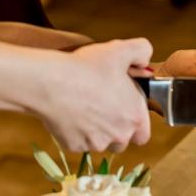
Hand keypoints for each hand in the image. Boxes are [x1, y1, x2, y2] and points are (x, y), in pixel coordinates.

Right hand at [39, 38, 152, 152]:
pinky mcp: (74, 146)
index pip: (143, 133)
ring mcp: (95, 144)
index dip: (135, 121)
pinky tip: (70, 113)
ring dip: (97, 132)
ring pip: (100, 143)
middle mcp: (119, 135)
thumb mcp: (120, 49)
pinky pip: (79, 142)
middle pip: (122, 140)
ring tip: (85, 108)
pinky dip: (76, 132)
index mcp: (135, 116)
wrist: (51, 82)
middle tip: (104, 108)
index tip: (124, 108)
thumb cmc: (86, 68)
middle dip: (116, 129)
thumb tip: (145, 61)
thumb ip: (142, 50)